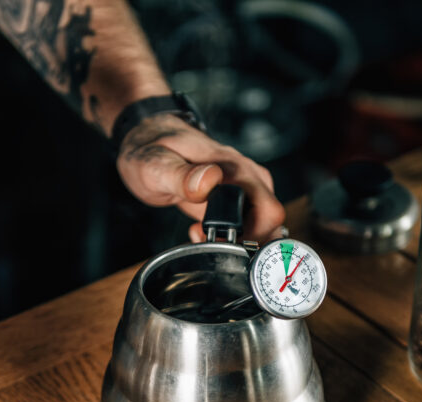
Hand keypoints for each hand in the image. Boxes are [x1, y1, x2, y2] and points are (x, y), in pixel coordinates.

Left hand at [116, 114, 285, 242]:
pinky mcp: (237, 195)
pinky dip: (234, 235)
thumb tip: (211, 180)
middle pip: (272, 222)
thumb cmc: (152, 148)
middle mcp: (246, 175)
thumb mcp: (156, 164)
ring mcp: (245, 185)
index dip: (249, 235)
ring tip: (207, 235)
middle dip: (246, 242)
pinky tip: (207, 231)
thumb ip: (183, 176)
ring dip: (240, 240)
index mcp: (233, 168)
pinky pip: (250, 222)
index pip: (268, 211)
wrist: (149, 139)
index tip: (218, 238)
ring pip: (264, 224)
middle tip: (212, 241)